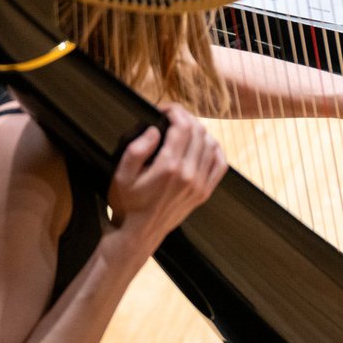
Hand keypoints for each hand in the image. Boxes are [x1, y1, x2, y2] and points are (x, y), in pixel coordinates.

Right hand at [106, 104, 226, 260]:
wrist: (139, 233)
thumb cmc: (127, 202)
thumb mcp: (121, 174)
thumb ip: (137, 149)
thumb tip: (156, 130)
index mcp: (169, 167)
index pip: (183, 127)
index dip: (175, 111)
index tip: (164, 109)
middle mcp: (189, 175)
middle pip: (199, 132)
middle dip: (186, 118)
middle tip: (172, 116)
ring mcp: (200, 185)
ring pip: (211, 144)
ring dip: (199, 131)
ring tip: (184, 129)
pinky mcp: (204, 192)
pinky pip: (220, 164)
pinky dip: (215, 149)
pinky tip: (203, 145)